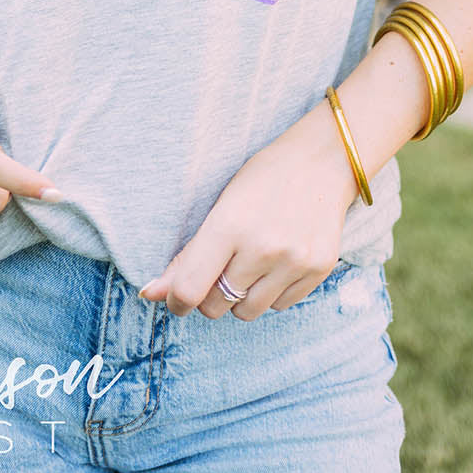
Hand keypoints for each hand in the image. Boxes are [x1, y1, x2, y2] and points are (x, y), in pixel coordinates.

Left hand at [137, 97, 360, 320]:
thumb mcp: (222, 206)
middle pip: (215, 307)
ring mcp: (294, 262)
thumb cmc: (263, 179)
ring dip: (241, 297)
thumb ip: (188, 255)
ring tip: (251, 262)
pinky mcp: (318, 270)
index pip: (190, 289)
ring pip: (247, 312)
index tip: (177, 296)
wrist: (322, 160)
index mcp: (229, 224)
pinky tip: (278, 261)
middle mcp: (263, 248)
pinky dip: (272, 292)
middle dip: (209, 295)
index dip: (176, 300)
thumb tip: (149, 293)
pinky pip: (280, 306)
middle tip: (220, 267)